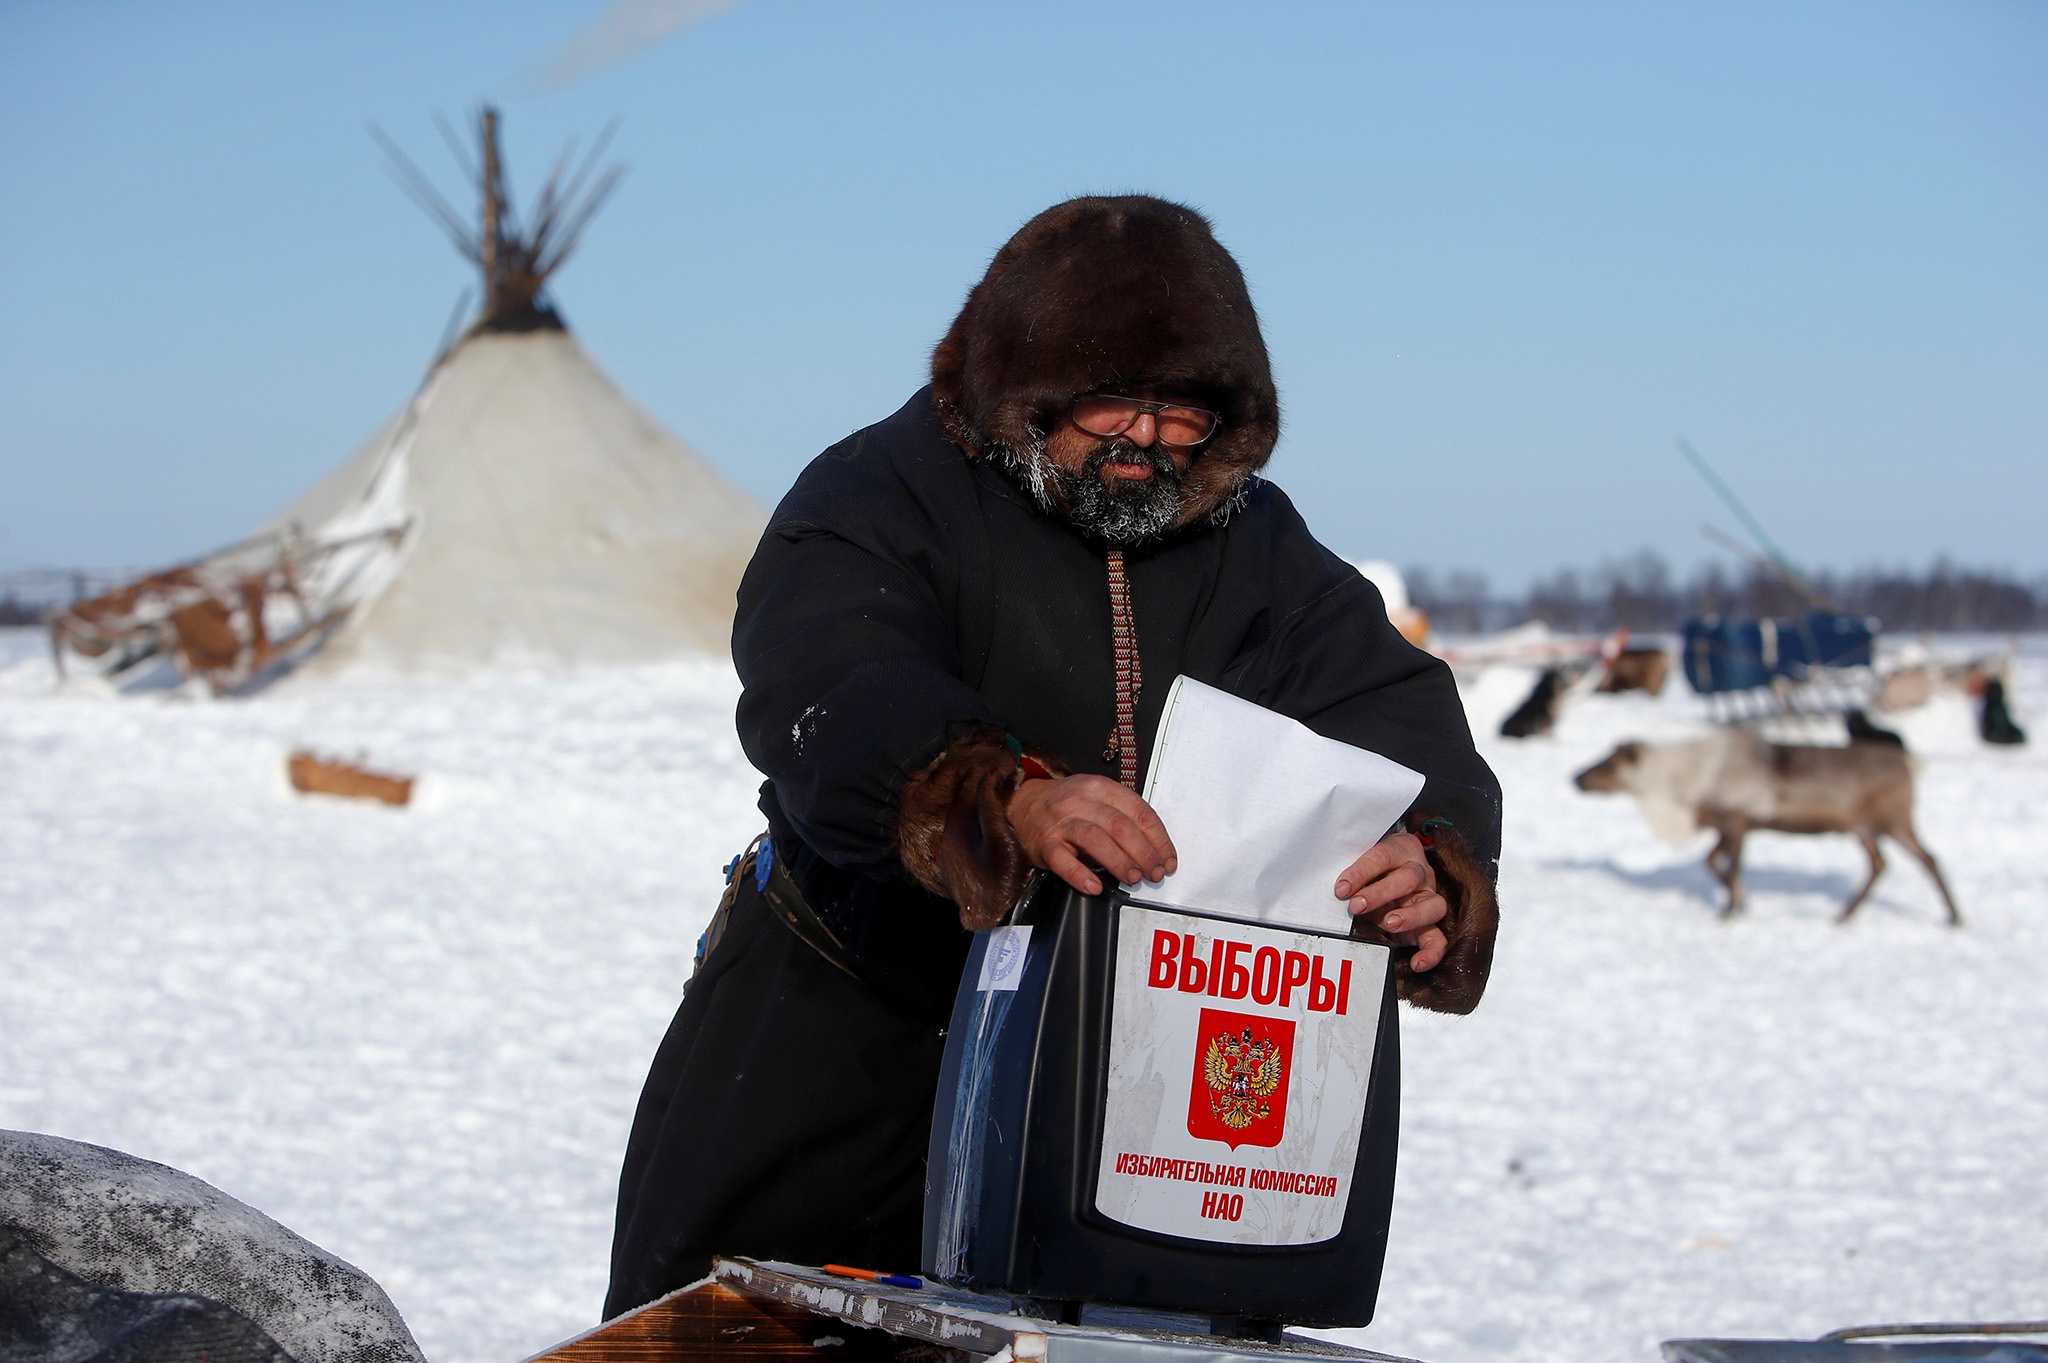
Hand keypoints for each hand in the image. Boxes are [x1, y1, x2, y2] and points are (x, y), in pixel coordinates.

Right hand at [1008, 775, 1177, 895]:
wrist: (1021, 803)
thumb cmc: (1065, 804)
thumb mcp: (1096, 797)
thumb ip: (1123, 815)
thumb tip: (1154, 848)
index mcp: (1100, 788)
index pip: (1139, 811)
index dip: (1158, 839)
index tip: (1167, 859)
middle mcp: (1081, 801)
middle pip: (1120, 826)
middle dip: (1143, 853)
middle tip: (1153, 872)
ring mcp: (1061, 822)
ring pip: (1095, 840)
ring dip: (1119, 862)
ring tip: (1133, 878)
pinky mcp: (1045, 842)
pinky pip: (1063, 860)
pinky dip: (1080, 875)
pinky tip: (1095, 886)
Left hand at [1335, 832, 1448, 970]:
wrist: (1385, 877)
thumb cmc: (1371, 870)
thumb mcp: (1360, 866)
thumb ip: (1351, 875)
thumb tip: (1335, 891)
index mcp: (1401, 850)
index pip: (1383, 855)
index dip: (1362, 871)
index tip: (1342, 888)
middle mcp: (1420, 873)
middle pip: (1408, 878)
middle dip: (1380, 893)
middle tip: (1357, 905)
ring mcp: (1428, 898)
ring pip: (1432, 906)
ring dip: (1410, 916)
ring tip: (1389, 923)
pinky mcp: (1430, 925)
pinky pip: (1438, 939)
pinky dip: (1431, 952)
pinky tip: (1417, 962)